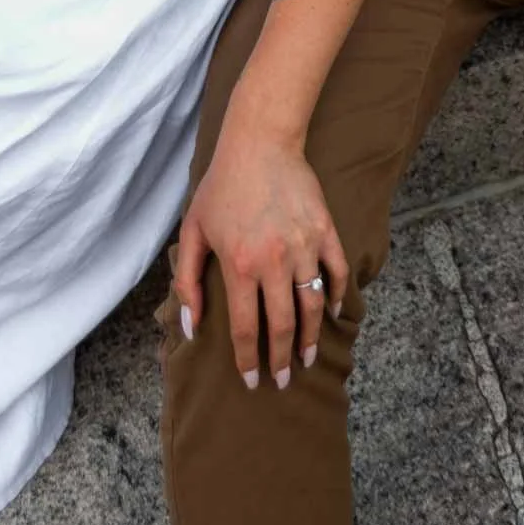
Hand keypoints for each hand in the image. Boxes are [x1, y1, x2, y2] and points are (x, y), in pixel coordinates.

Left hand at [173, 126, 348, 390]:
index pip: (246, 329)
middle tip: (283, 380)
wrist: (260, 143)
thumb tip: (191, 327)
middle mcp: (274, 262)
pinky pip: (336, 272)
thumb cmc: (221, 188)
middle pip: (281, 326)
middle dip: (281, 360)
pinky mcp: (325, 231)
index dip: (248, 360)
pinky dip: (335, 296)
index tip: (252, 380)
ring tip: (307, 357)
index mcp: (239, 265)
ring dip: (310, 337)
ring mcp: (304, 246)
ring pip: (312, 306)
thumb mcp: (192, 231)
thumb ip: (187, 281)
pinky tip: (331, 313)